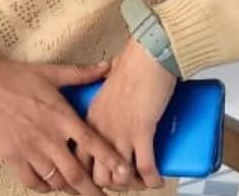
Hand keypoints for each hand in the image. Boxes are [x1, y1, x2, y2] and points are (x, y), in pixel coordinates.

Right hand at [0, 54, 131, 194]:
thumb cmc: (15, 76)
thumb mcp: (50, 71)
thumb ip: (80, 73)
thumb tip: (108, 65)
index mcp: (60, 114)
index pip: (91, 141)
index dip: (110, 158)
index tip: (124, 171)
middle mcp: (48, 136)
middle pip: (75, 172)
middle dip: (92, 189)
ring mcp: (29, 149)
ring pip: (56, 180)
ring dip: (69, 189)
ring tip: (79, 191)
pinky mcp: (12, 157)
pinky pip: (32, 182)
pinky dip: (44, 188)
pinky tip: (51, 186)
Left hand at [74, 36, 177, 190]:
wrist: (148, 55)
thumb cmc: (132, 63)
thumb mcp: (109, 81)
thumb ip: (103, 85)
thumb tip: (109, 77)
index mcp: (91, 117)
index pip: (80, 158)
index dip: (90, 174)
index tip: (102, 178)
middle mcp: (101, 128)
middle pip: (97, 174)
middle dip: (112, 184)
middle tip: (125, 182)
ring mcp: (121, 132)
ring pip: (120, 177)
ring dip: (132, 185)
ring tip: (141, 182)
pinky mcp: (142, 132)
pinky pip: (146, 168)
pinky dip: (152, 180)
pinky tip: (157, 181)